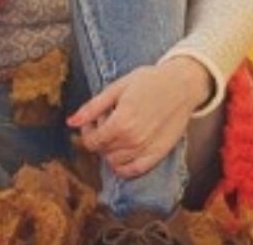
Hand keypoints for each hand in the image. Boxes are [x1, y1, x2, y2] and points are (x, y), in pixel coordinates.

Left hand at [66, 58, 210, 178]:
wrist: (181, 85)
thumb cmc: (149, 81)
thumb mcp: (116, 88)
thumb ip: (92, 108)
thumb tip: (70, 122)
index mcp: (121, 122)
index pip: (91, 142)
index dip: (87, 131)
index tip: (92, 120)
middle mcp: (133, 140)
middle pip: (102, 151)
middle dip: (98, 137)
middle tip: (108, 119)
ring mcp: (146, 150)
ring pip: (115, 162)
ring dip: (110, 149)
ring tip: (119, 130)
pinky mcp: (158, 155)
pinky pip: (133, 171)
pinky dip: (123, 166)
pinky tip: (124, 149)